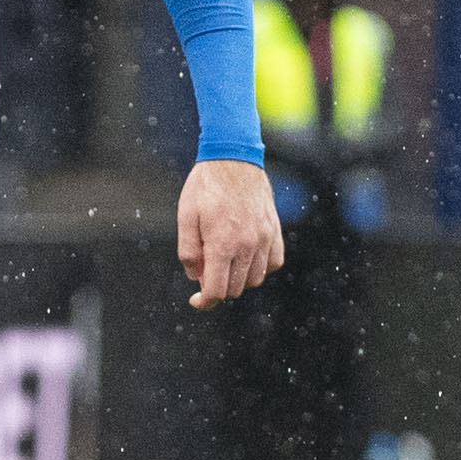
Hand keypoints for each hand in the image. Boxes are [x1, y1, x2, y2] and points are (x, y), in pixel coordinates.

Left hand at [178, 159, 281, 309]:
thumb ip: (188, 251)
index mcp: (222, 243)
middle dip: (219, 287)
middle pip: (236, 288)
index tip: (197, 300)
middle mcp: (247, 245)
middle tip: (206, 271)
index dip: (205, 301)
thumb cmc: (205, 186)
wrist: (234, 158)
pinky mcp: (275, 230)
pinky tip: (246, 257)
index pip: (217, 290)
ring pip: (255, 279)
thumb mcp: (186, 216)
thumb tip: (196, 278)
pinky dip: (261, 267)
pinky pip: (274, 263)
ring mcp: (265, 238)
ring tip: (224, 261)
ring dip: (239, 279)